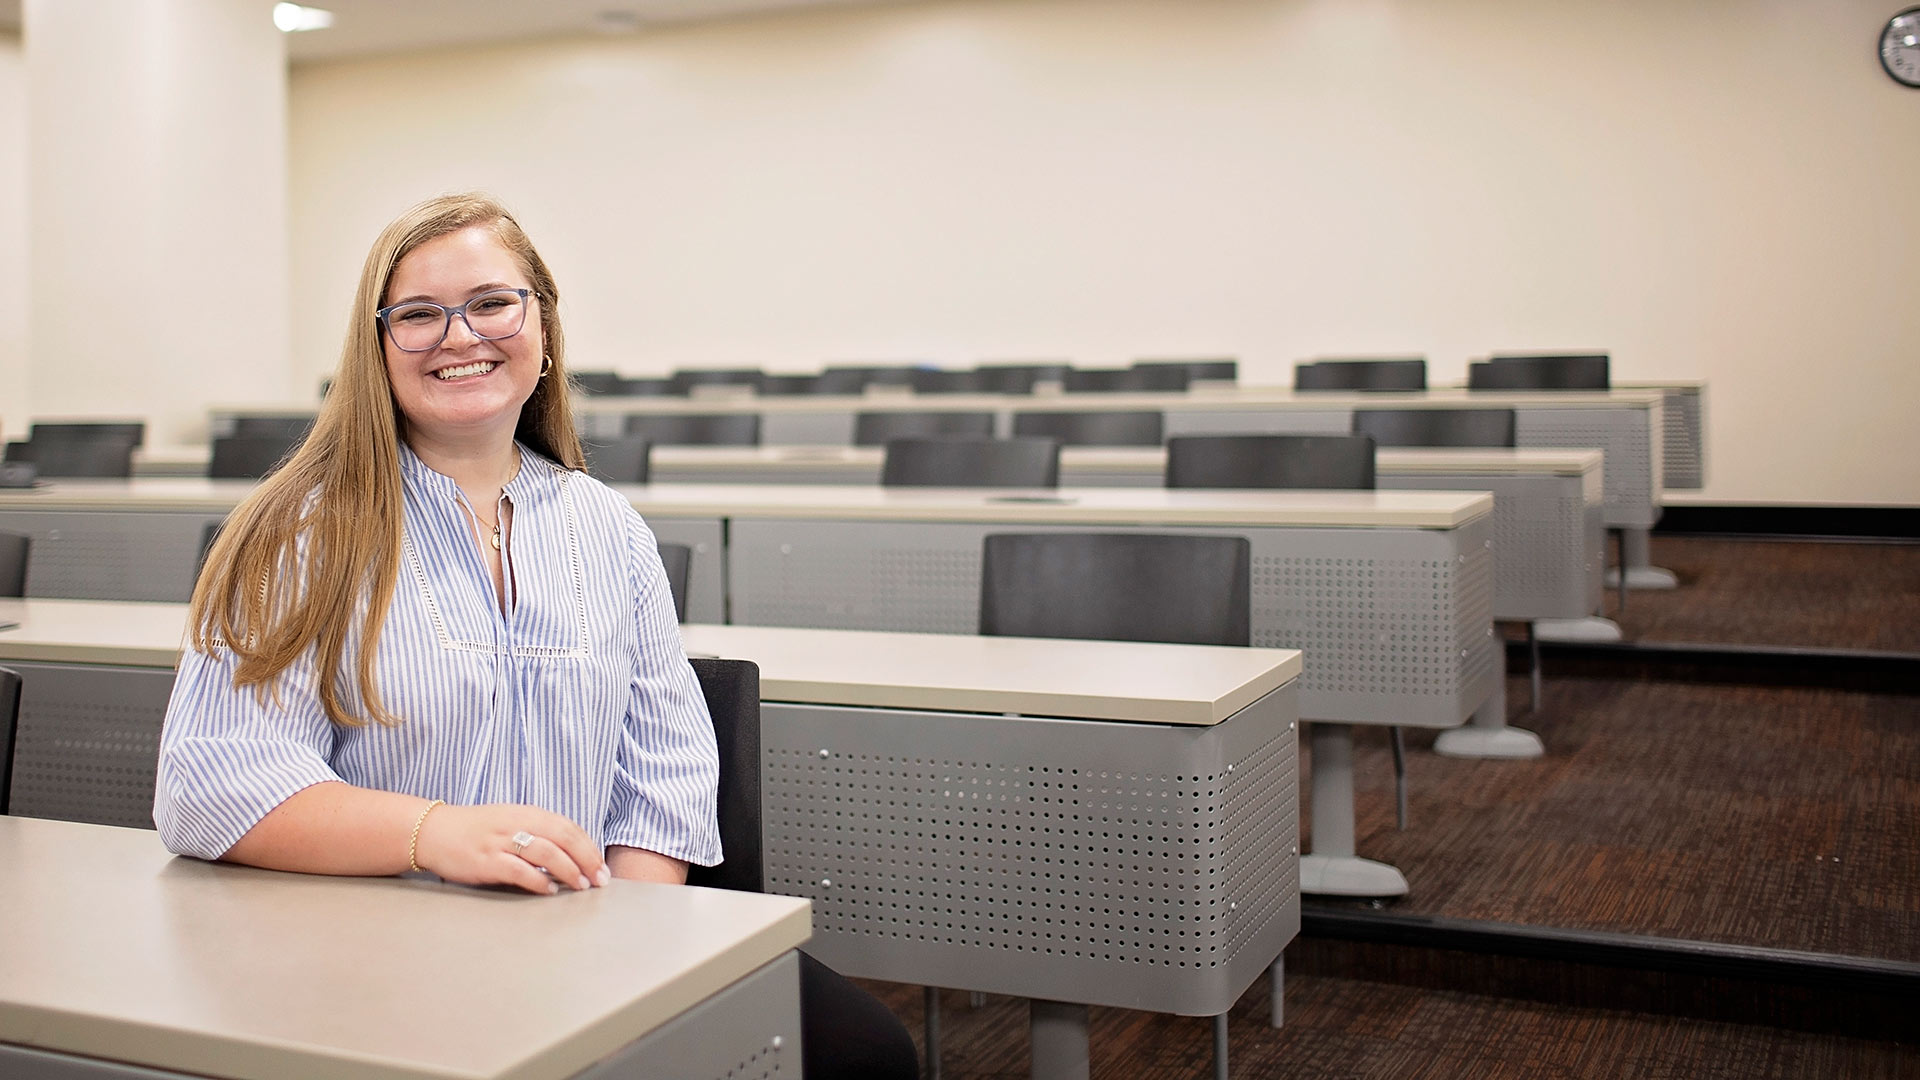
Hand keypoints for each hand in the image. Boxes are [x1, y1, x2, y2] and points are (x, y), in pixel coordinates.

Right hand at [414, 803, 609, 894]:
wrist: (434, 832)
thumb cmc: (476, 830)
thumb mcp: (511, 821)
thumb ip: (538, 833)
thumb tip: (571, 854)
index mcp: (527, 813)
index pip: (568, 827)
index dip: (589, 847)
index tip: (601, 866)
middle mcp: (517, 824)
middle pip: (564, 838)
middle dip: (587, 859)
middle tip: (600, 880)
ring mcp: (501, 842)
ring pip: (547, 853)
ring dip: (569, 870)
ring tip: (581, 885)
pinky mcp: (486, 861)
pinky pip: (519, 871)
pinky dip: (538, 881)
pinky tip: (549, 890)